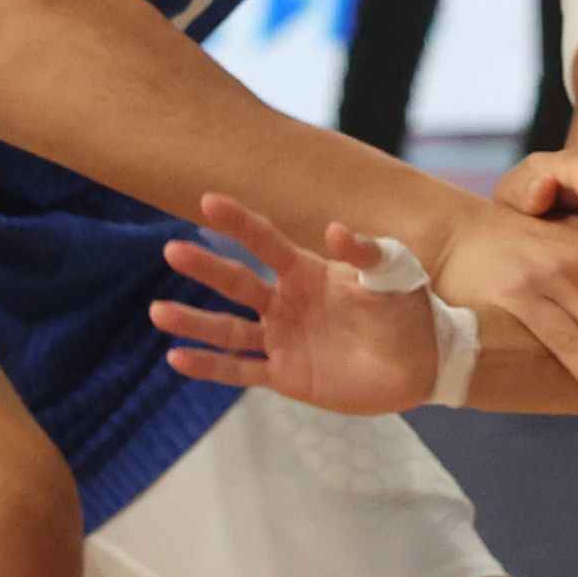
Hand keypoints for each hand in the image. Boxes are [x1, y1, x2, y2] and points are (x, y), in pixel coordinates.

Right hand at [154, 195, 438, 414]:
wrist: (421, 363)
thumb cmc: (409, 310)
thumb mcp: (392, 275)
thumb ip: (364, 253)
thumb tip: (334, 229)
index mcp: (308, 271)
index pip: (265, 242)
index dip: (239, 222)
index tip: (208, 201)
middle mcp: (287, 302)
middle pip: (237, 283)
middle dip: (206, 267)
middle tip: (172, 250)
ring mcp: (283, 339)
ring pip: (228, 329)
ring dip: (193, 321)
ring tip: (156, 312)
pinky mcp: (287, 375)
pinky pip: (240, 369)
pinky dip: (208, 366)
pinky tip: (177, 358)